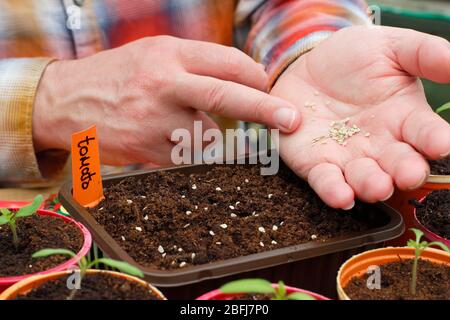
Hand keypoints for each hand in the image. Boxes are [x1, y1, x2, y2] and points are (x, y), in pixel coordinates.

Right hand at [33, 36, 299, 164]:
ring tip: (176, 122)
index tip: (269, 87)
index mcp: (168, 53)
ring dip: (211, 133)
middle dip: (264, 108)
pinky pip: (188, 153)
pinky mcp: (151, 150)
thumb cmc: (117, 75)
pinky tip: (164, 136)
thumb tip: (242, 79)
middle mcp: (164, 84)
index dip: (255, 75)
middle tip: (292, 119)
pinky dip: (189, 148)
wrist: (66, 102)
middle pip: (225, 95)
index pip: (226, 62)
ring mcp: (156, 120)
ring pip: (209, 134)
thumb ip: (195, 63)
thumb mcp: (153, 53)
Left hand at [272, 26, 449, 208]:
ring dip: (371, 186)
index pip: (426, 133)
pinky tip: (341, 197)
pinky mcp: (317, 163)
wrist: (309, 65)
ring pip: (364, 178)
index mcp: (405, 118)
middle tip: (408, 174)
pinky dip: (333, 190)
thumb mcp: (392, 47)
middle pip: (399, 164)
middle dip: (406, 171)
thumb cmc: (357, 58)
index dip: (435, 140)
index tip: (442, 144)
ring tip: (378, 188)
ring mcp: (349, 157)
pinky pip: (326, 180)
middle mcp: (380, 145)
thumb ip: (424, 53)